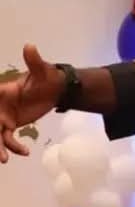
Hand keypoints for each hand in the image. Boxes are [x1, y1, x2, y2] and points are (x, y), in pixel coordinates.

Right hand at [0, 45, 63, 162]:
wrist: (56, 89)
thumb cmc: (47, 77)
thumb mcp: (42, 70)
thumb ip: (34, 61)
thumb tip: (30, 46)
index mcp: (2, 92)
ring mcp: (3, 117)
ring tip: (3, 160)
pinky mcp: (11, 125)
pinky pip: (8, 139)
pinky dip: (14, 147)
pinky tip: (25, 152)